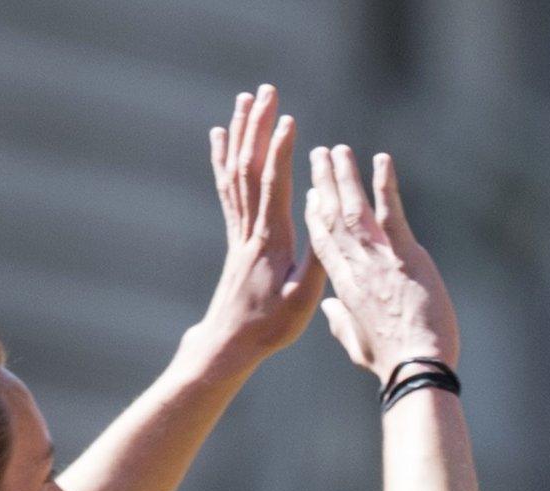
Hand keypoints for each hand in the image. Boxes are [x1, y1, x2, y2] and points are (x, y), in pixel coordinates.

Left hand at [198, 85, 328, 362]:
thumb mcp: (303, 302)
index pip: (274, 188)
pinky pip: (226, 187)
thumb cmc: (271, 326)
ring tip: (246, 99)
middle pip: (250, 167)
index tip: (288, 120)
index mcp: (271, 242)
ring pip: (236, 171)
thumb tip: (328, 227)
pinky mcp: (235, 234)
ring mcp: (239, 229)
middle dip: (258, 126)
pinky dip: (223, 157)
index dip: (280, 153)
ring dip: (241, 132)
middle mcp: (250, 228)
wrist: (231, 341)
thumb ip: (317, 264)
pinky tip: (221, 135)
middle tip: (266, 91)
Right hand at [304, 145, 459, 379]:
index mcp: (343, 287)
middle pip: (332, 217)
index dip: (314, 215)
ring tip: (338, 150)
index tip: (310, 194)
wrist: (416, 366)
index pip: (322, 242)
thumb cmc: (390, 361)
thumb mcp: (357, 343)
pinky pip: (392, 211)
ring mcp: (379, 259)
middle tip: (317, 156)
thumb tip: (330, 309)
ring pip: (355, 208)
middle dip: (323, 184)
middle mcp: (355, 267)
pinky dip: (385, 184)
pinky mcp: (406, 255)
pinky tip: (381, 159)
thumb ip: (340, 321)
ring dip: (345, 176)